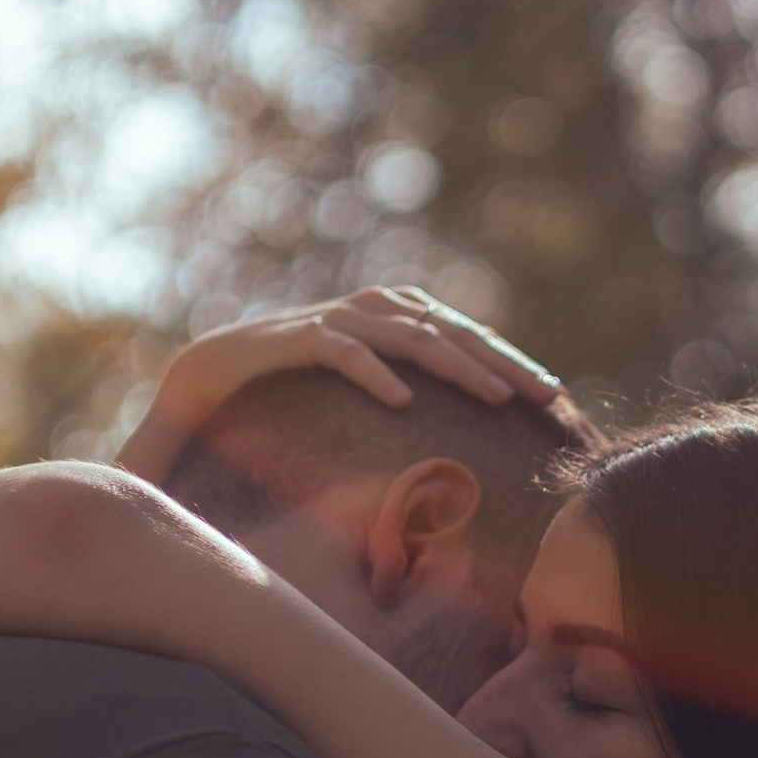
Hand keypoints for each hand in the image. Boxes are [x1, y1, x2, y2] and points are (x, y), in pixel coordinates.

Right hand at [119, 288, 562, 482]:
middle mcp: (364, 309)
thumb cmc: (290, 394)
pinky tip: (403, 402)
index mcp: (386, 316)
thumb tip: (464, 449)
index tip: (551, 393)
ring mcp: (326, 319)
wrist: (206, 378)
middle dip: (500, 360)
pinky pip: (339, 351)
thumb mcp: (359, 397)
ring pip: (406, 335)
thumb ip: (405, 400)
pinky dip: (372, 372)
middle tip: (545, 394)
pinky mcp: (288, 339)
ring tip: (498, 398)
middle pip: (447, 330)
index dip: (506, 357)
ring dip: (455, 365)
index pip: (460, 332)